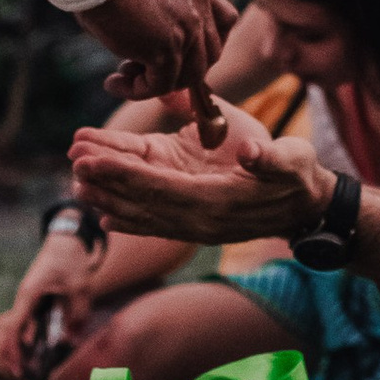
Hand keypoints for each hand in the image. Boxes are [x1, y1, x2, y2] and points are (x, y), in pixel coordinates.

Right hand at [0, 233, 97, 379]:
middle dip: (18, 356)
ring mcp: (29, 300)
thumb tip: (70, 342)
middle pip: (15, 333)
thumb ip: (76, 316)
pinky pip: (31, 324)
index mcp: (29, 295)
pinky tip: (42, 352)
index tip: (18, 371)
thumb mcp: (80, 288)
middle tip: (26, 378)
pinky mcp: (36, 301)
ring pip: (23, 330)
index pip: (15, 328)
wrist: (66, 240)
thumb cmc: (71, 261)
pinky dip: (34, 339)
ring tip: (34, 371)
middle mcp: (24, 299)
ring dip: (27, 350)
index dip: (14, 351)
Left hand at [70, 102, 318, 242]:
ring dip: (110, 199)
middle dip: (107, 182)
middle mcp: (200, 218)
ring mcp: (197, 225)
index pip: (159, 186)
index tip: (91, 160)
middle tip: (73, 162)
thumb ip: (268, 157)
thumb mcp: (290, 159)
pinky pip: (157, 223)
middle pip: (143, 201)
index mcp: (217, 198)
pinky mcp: (197, 222)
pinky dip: (130, 220)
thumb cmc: (297, 174)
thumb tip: (250, 154)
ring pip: (145, 213)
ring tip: (77, 182)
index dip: (123, 174)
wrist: (306, 207)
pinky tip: (104, 218)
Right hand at [80, 0, 236, 146]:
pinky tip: (114, 84)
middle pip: (210, 55)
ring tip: (125, 79)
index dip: (207, 44)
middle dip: (181, 69)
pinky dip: (137, 91)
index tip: (181, 52)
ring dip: (158, 84)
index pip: (225, 21)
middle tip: (144, 68)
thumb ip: (159, 7)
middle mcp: (198, 8)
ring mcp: (186, 31)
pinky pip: (159, 85)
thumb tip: (144, 36)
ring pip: (188, 76)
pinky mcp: (165, 51)